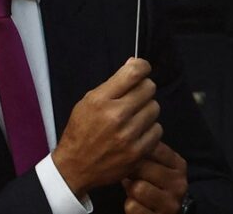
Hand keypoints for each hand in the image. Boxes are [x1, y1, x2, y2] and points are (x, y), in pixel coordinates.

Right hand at [52, 58, 161, 197]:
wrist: (75, 167)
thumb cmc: (81, 131)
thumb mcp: (88, 102)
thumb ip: (113, 84)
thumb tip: (134, 63)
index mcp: (100, 100)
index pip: (134, 73)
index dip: (143, 66)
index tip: (143, 69)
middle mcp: (115, 116)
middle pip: (149, 88)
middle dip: (144, 90)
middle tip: (136, 98)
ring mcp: (128, 135)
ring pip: (155, 108)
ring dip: (147, 110)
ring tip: (134, 117)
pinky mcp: (137, 152)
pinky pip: (157, 130)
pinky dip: (150, 130)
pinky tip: (138, 132)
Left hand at [122, 142, 188, 213]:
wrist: (164, 213)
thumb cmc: (155, 185)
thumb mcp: (157, 167)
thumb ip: (148, 153)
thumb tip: (128, 137)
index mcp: (179, 166)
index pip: (154, 148)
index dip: (137, 151)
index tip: (131, 155)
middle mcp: (179, 184)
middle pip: (143, 167)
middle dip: (131, 171)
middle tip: (130, 174)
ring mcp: (171, 204)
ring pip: (137, 188)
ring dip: (130, 189)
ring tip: (133, 189)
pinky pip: (132, 206)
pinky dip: (130, 205)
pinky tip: (136, 204)